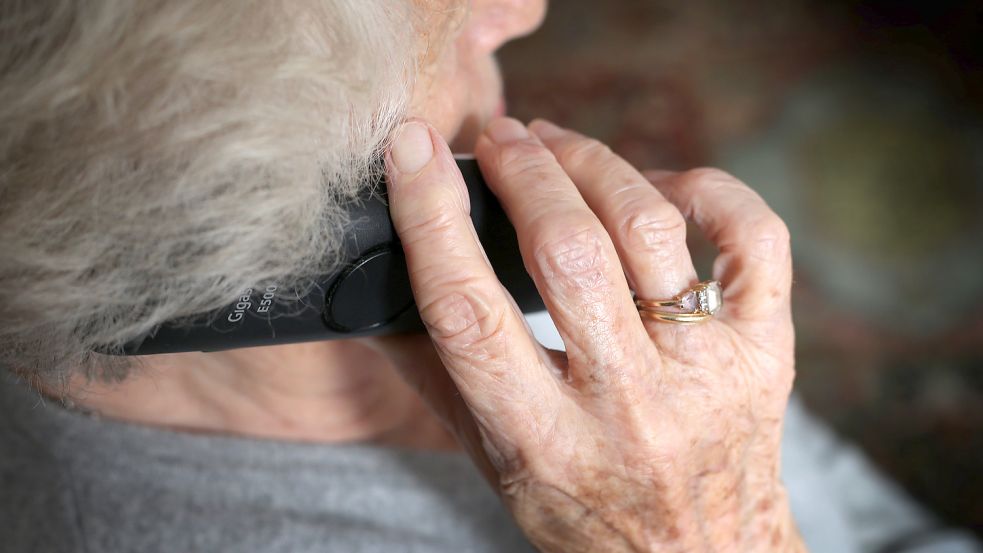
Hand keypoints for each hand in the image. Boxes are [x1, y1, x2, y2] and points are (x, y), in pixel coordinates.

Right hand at [361, 117, 804, 551]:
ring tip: (557, 145)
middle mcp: (628, 404)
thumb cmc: (584, 509)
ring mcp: (706, 372)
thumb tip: (371, 297)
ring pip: (650, 228)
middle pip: (568, 253)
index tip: (412, 149)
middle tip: (499, 135)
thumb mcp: (494, 460)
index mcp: (543, 439)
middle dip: (523, 172)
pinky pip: (751, 237)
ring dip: (594, 164)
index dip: (432, 217)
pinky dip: (706, 187)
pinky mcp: (764, 348)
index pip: (470, 311)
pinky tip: (661, 185)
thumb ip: (436, 378)